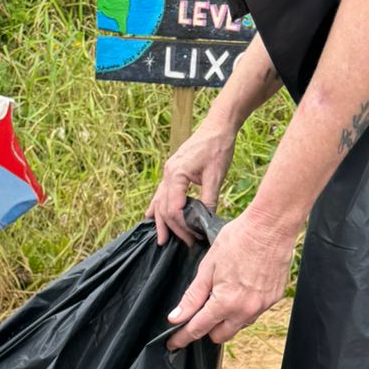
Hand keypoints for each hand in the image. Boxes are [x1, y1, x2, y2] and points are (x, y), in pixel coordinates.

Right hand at [146, 122, 237, 246]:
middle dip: (173, 228)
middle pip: (164, 209)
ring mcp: (168, 172)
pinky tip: (151, 216)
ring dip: (160, 222)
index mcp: (176, 174)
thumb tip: (207, 221)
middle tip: (185, 243)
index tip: (194, 237)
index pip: (174, 209)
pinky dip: (157, 207)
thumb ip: (209, 199)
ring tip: (162, 239)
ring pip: (158, 202)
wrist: (217, 125)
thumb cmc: (218, 147)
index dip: (183, 226)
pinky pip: (160, 193)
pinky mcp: (172, 171)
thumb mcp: (216, 176)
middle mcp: (168, 174)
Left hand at [166, 210, 295, 349]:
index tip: (173, 344)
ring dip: (227, 318)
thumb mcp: (208, 267)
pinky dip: (243, 307)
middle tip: (201, 310)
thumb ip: (192, 297)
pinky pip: (253, 313)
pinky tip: (241, 288)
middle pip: (220, 335)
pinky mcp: (273, 300)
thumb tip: (176, 318)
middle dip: (207, 328)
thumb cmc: (239, 239)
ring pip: (238, 326)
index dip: (183, 338)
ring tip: (224, 293)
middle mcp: (245, 311)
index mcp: (225, 303)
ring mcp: (262, 307)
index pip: (198, 330)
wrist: (271, 225)